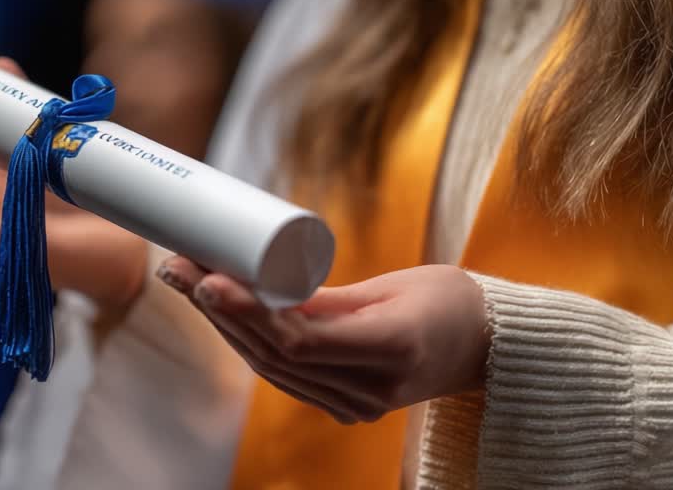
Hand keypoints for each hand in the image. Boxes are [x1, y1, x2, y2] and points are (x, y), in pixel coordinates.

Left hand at [156, 259, 489, 423]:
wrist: (491, 349)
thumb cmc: (451, 301)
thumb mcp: (392, 285)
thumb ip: (325, 296)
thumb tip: (256, 283)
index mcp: (389, 349)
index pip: (297, 340)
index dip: (245, 311)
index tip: (207, 277)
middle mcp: (370, 389)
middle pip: (274, 354)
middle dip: (220, 310)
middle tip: (180, 265)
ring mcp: (358, 406)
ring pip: (272, 368)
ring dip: (225, 325)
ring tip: (187, 279)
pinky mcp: (349, 406)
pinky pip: (287, 376)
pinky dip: (251, 342)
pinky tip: (222, 311)